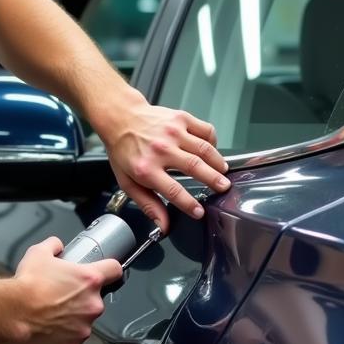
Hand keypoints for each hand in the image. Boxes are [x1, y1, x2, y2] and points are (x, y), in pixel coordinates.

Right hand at [10, 237, 121, 343]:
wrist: (12, 313)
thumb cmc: (26, 286)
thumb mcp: (38, 253)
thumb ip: (53, 245)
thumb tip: (56, 245)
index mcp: (89, 280)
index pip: (114, 270)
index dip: (109, 270)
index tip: (106, 273)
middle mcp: (92, 304)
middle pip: (95, 299)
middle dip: (81, 299)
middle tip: (61, 297)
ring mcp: (84, 327)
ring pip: (84, 321)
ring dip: (73, 318)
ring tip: (52, 314)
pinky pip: (72, 340)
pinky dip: (63, 336)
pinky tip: (49, 329)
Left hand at [98, 94, 230, 232]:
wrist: (120, 117)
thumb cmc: (124, 149)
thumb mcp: (128, 182)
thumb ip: (148, 204)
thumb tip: (163, 225)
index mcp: (146, 168)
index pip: (173, 190)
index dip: (189, 204)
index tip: (200, 212)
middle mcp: (161, 149)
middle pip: (195, 167)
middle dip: (213, 180)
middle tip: (223, 187)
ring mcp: (172, 132)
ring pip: (204, 149)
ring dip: (217, 162)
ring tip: (223, 171)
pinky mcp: (181, 118)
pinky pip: (205, 130)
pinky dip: (213, 141)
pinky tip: (212, 150)